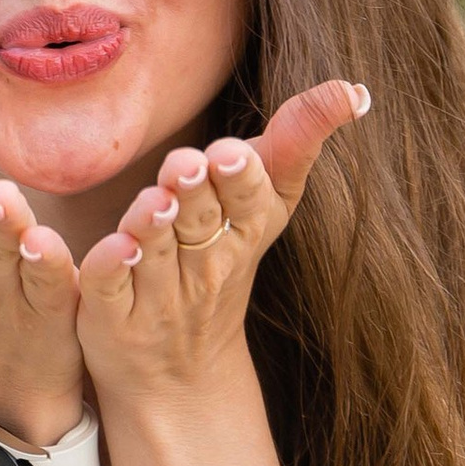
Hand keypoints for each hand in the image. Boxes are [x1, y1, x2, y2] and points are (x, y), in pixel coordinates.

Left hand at [77, 82, 369, 413]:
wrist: (180, 375)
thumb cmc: (221, 259)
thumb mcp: (265, 205)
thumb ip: (297, 140)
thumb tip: (355, 90)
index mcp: (244, 233)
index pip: (250, 201)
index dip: (240, 179)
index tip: (231, 153)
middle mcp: (206, 266)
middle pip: (202, 222)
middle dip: (196, 192)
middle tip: (186, 165)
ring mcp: (159, 295)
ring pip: (156, 252)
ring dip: (152, 225)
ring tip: (154, 202)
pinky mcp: (113, 319)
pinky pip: (109, 287)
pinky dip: (109, 268)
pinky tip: (113, 249)